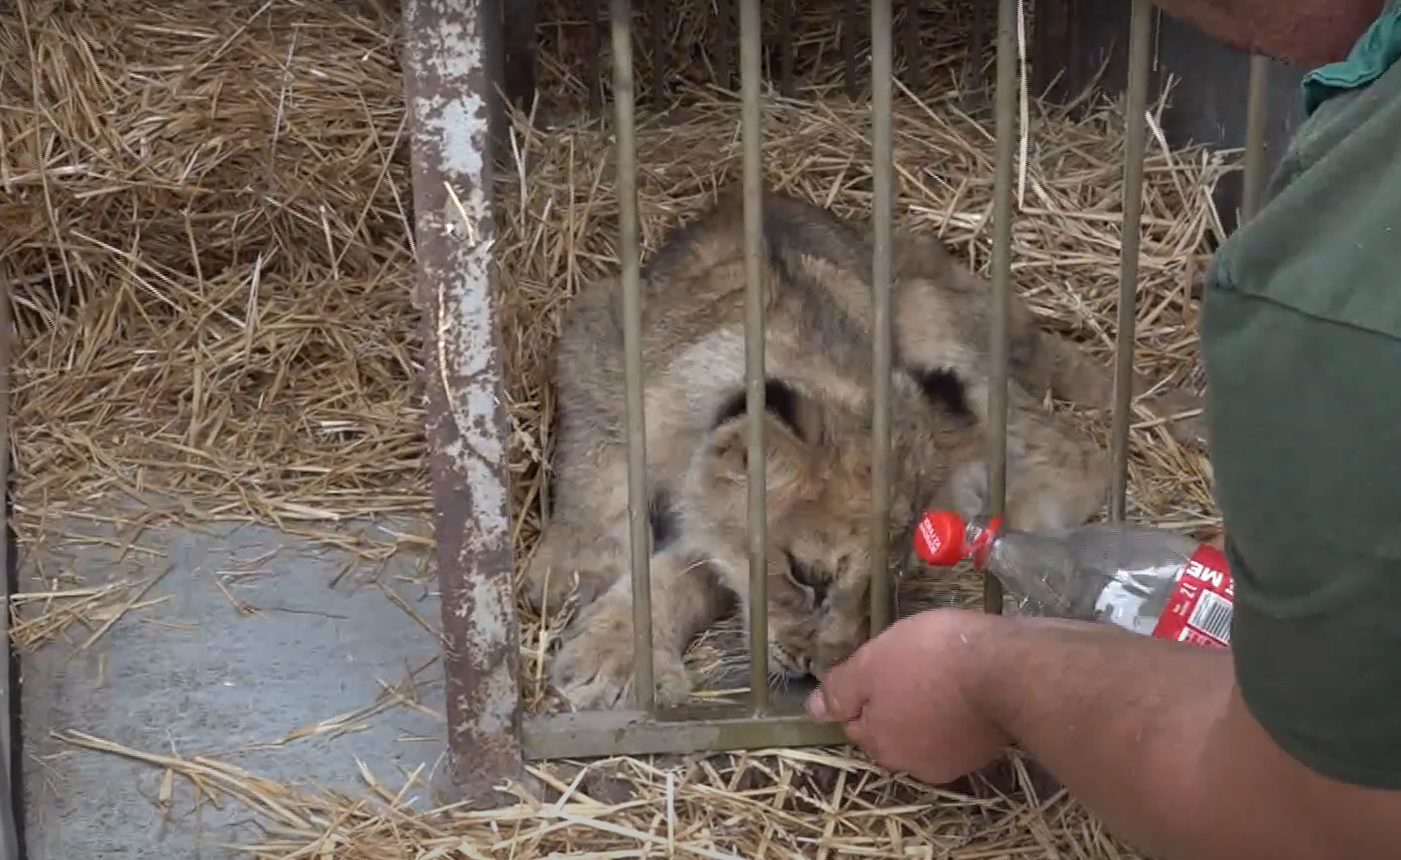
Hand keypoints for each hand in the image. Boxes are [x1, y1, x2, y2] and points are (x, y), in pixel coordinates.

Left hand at [805, 608, 1011, 783]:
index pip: (855, 720)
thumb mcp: (872, 662)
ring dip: (927, 709)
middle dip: (895, 702)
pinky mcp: (983, 752)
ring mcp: (951, 763)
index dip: (865, 689)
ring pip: (924, 730)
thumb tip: (812, 710)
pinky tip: (966, 688)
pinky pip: (957, 731)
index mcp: (879, 743)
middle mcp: (912, 764)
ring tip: (942, 673)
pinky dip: (957, 713)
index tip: (884, 664)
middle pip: (890, 728)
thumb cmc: (931, 659)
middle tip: (913, 665)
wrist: (1007, 670)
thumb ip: (840, 690)